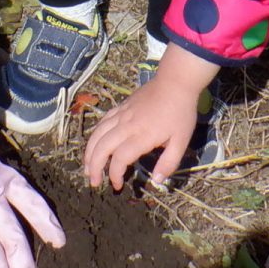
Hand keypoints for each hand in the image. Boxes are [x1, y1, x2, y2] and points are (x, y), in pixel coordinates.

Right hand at [82, 48, 219, 190]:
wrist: (175, 82)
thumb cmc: (180, 113)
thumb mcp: (181, 141)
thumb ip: (169, 163)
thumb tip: (157, 181)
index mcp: (141, 135)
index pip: (120, 158)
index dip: (114, 174)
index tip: (118, 185)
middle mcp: (126, 125)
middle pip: (102, 147)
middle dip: (94, 167)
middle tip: (93, 182)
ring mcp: (121, 114)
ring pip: (97, 133)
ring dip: (89, 152)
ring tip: (87, 167)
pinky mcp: (121, 107)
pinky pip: (102, 121)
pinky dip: (95, 135)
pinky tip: (94, 143)